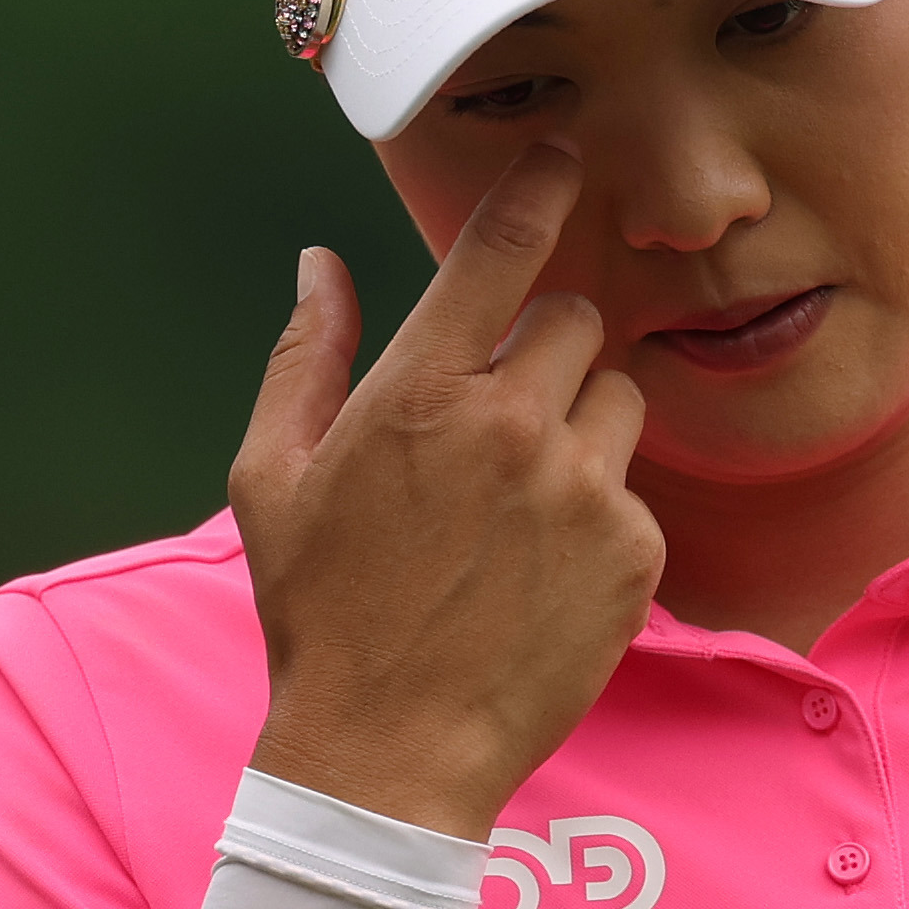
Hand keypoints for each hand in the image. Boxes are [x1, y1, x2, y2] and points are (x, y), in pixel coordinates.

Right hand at [231, 145, 661, 839]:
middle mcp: (510, 425)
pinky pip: (635, 489)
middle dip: (542, 352)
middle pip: (573, 321)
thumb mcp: (273, 480)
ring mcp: (581, 490)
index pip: (502, 251)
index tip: (563, 157)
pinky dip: (601, 514)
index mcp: (419, 393)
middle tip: (497, 423)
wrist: (390, 751)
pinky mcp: (634, 552)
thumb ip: (305, 358)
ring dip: (579, 428)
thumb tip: (319, 264)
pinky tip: (542, 568)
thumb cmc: (321, 614)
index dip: (539, 188)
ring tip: (520, 505)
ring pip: (615, 399)